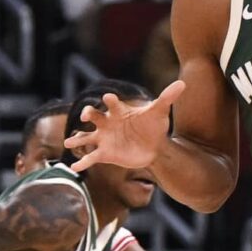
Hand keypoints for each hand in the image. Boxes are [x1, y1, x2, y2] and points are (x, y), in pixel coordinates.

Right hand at [66, 82, 184, 172]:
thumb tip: (183, 83)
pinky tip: (75, 167)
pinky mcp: (105, 154)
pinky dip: (83, 162)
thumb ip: (167, 98)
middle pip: (94, 116)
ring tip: (68, 142)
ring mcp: (104, 139)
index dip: (109, 100)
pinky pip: (91, 157)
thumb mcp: (159, 112)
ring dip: (77, 139)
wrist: (153, 147)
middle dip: (89, 114)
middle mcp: (108, 124)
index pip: (111, 103)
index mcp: (119, 112)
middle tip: (86, 116)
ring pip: (86, 137)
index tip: (108, 99)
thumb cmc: (153, 126)